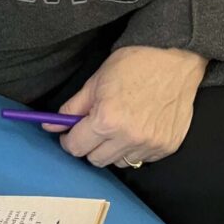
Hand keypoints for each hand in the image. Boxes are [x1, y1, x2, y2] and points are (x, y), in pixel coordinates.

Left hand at [43, 46, 207, 167]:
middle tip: (92, 128)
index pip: (77, 147)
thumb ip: (72, 108)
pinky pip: (141, 159)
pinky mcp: (167, 148)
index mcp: (107, 120)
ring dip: (112, 149)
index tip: (69, 133)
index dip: (69, 140)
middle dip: (89, 145)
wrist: (174, 60)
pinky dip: (134, 148)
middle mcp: (129, 138)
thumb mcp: (95, 81)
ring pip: (119, 162)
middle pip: (96, 160)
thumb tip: (50, 125)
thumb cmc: (133, 65)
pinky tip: (136, 128)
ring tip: (117, 126)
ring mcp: (150, 146)